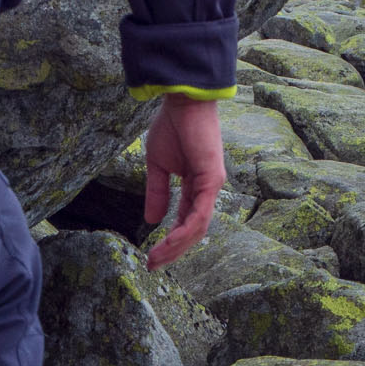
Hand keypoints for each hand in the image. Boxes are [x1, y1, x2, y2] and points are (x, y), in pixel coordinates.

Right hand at [142, 95, 225, 268]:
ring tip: (156, 259)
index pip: (185, 220)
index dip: (170, 239)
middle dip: (173, 250)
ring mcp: (212, 185)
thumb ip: (157, 192)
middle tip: (152, 265)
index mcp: (195, 185)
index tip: (151, 256)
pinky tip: (168, 241)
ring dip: (176, 246)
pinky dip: (184, 230)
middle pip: (193, 229)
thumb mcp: (158, 166)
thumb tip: (152, 220)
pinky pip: (200, 213)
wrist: (182, 100)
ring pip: (198, 227)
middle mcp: (207, 189)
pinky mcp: (212, 179)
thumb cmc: (172, 126)